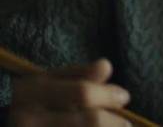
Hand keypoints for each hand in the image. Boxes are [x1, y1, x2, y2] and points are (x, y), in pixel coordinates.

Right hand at [9, 58, 132, 125]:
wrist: (8, 125)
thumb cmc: (33, 100)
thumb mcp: (49, 81)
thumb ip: (79, 74)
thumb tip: (106, 66)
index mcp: (32, 93)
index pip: (82, 93)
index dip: (108, 95)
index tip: (125, 97)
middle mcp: (29, 120)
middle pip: (89, 120)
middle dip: (113, 121)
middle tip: (125, 123)